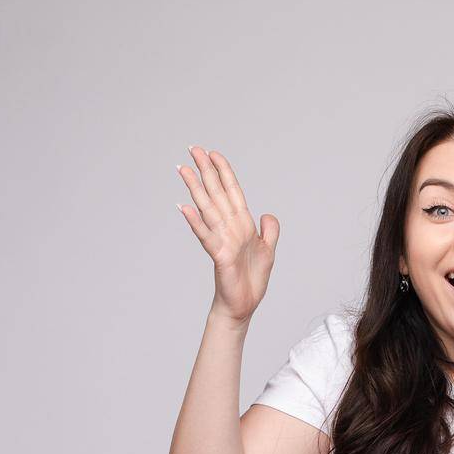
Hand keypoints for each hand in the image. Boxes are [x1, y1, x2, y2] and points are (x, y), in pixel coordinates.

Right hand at [176, 146, 280, 322]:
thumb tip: (267, 214)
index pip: (232, 191)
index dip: (224, 172)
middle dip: (206, 171)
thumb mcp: (269, 251)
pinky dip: (195, 222)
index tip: (213, 153)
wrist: (244, 305)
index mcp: (242, 224)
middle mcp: (230, 227)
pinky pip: (205, 235)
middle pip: (216, 193)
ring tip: (184, 169)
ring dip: (195, 188)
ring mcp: (222, 239)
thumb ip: (270, 231)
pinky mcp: (219, 255)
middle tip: (192, 149)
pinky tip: (184, 207)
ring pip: (207, 208)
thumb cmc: (251, 280)